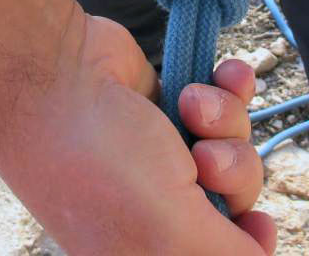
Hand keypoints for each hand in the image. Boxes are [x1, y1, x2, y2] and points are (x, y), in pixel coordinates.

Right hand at [0, 7, 275, 254]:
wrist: (53, 71)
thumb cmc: (100, 158)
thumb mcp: (169, 232)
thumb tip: (256, 252)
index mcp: (149, 251)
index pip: (223, 255)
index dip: (249, 239)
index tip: (255, 220)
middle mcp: (157, 207)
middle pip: (238, 198)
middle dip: (233, 169)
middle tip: (201, 157)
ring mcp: (164, 154)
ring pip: (235, 145)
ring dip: (226, 121)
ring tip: (191, 104)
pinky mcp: (170, 108)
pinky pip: (227, 103)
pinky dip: (232, 88)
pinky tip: (225, 74)